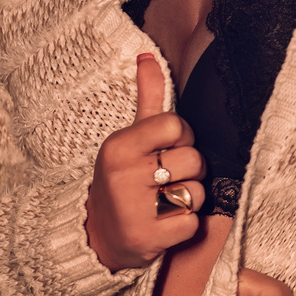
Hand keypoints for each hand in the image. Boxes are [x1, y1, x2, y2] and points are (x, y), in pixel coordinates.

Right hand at [85, 53, 204, 270]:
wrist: (98, 236)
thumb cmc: (123, 179)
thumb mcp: (131, 137)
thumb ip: (148, 97)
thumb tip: (148, 55)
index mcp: (120, 146)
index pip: (177, 125)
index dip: (183, 137)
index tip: (170, 149)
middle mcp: (123, 175)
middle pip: (193, 159)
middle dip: (191, 170)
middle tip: (170, 179)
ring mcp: (134, 210)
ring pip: (196, 192)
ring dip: (190, 199)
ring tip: (168, 201)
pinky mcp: (146, 240)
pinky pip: (192, 224)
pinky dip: (186, 226)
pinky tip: (166, 224)